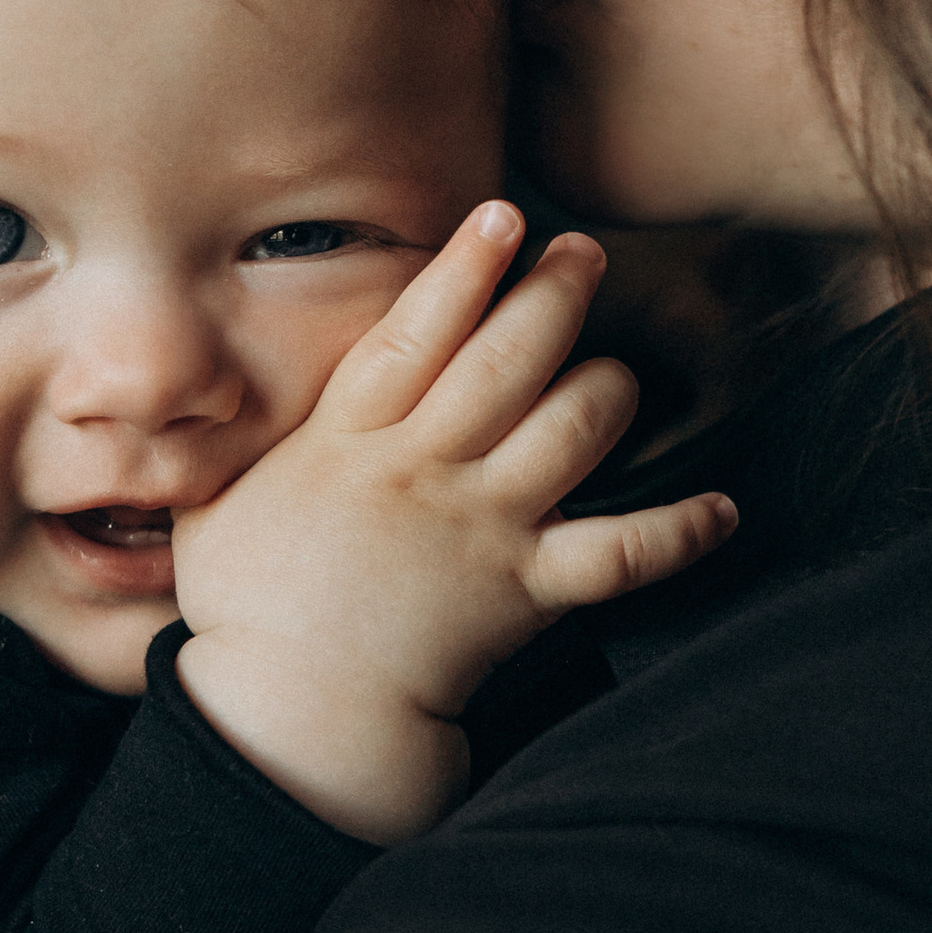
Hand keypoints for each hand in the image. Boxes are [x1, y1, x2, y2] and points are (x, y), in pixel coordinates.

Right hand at [171, 203, 733, 840]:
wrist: (292, 716)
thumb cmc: (243, 615)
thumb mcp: (211, 508)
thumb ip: (235, 448)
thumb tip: (208, 399)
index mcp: (348, 442)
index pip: (414, 332)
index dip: (462, 268)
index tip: (501, 216)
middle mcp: (425, 469)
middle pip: (508, 360)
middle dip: (555, 296)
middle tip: (585, 254)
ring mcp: (484, 527)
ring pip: (573, 430)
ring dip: (608, 389)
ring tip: (616, 371)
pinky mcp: (527, 590)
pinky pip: (624, 554)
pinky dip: (680, 533)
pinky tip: (723, 512)